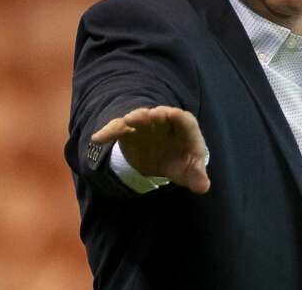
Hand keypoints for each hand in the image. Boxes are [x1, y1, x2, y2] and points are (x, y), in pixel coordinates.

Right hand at [92, 106, 210, 193]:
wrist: (163, 159)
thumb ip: (196, 177)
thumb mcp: (188, 171)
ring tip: (128, 120)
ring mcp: (147, 126)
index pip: (185, 121)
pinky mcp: (129, 132)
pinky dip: (109, 132)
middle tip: (150, 115)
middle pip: (162, 115)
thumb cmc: (181, 162)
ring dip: (135, 118)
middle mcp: (166, 123)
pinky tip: (98, 138)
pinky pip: (118, 129)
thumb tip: (204, 187)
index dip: (180, 117)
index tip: (174, 114)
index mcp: (185, 130)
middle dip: (157, 114)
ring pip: (140, 117)